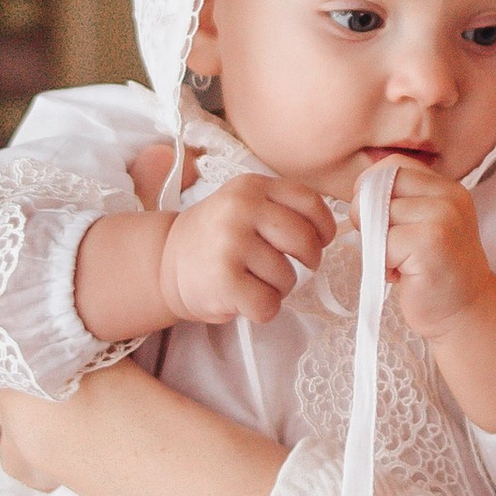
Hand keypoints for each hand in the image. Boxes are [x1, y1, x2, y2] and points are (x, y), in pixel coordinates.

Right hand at [161, 174, 333, 327]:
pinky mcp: (224, 280)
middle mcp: (241, 209)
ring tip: (254, 281)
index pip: (311, 203)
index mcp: (252, 186)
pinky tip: (245, 298)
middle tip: (289, 268)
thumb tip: (330, 231)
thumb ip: (282, 209)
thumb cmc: (217, 238)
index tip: (317, 241)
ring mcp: (231, 243)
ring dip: (279, 288)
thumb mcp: (245, 204)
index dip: (323, 228)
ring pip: (288, 277)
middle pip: (305, 242)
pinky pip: (268, 304)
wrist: (166, 263)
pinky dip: (263, 309)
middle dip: (308, 262)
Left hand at [369, 160, 495, 435]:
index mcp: (447, 188)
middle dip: (366, 213)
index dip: (371, 187)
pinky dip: (382, 263)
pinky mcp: (430, 243)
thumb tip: (358, 191)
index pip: (394, 164)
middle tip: (383, 243)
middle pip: (381, 185)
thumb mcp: (426, 226)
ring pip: (377, 215)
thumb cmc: (436, 274)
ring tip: (396, 261)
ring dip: (375, 243)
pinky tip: (400, 276)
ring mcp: (442, 218)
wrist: (467, 314)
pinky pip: (382, 243)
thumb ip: (402, 203)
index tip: (373, 216)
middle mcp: (449, 197)